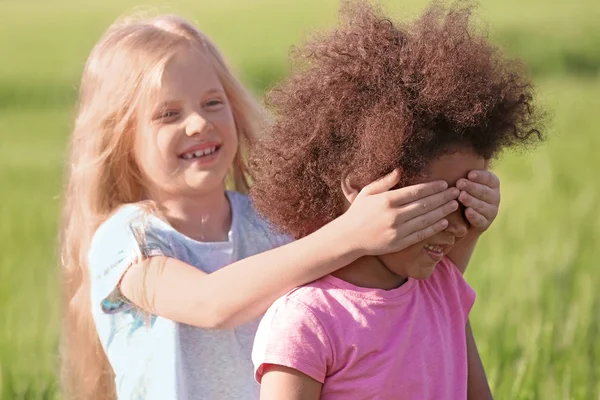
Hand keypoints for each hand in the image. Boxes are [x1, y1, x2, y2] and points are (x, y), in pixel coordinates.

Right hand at [343, 170, 459, 255]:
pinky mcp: (399, 243)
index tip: (444, 183)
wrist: (348, 237)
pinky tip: (445, 222)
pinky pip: (421, 234)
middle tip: (457, 191)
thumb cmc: (358, 212)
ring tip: (454, 204)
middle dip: (443, 197)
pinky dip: (434, 228)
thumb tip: (400, 170)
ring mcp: (397, 230)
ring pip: (426, 219)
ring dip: (442, 211)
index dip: (432, 187)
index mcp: (387, 200)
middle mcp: (394, 215)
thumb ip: (385, 182)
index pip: (416, 191)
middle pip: (425, 204)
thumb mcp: (367, 192)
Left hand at [456, 170, 499, 232]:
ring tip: (461, 196)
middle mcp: (495, 197)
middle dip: (472, 187)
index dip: (480, 176)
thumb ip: (465, 174)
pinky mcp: (485, 224)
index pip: (490, 178)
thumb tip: (457, 156)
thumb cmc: (463, 194)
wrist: (462, 219)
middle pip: (485, 191)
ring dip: (472, 200)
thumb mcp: (464, 183)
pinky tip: (467, 212)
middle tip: (459, 183)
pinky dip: (474, 216)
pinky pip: (481, 220)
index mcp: (492, 184)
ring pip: (483, 205)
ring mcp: (491, 211)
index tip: (469, 174)